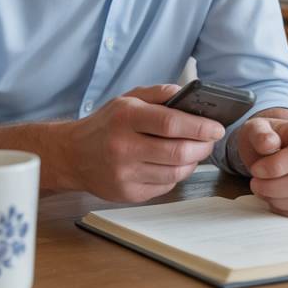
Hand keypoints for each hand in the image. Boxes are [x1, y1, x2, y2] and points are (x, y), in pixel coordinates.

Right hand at [64, 83, 224, 202]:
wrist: (71, 154)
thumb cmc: (105, 125)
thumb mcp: (127, 99)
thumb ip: (159, 93)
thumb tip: (189, 95)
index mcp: (125, 118)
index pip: (171, 123)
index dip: (200, 126)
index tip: (216, 128)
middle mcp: (123, 147)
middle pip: (178, 151)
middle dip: (203, 146)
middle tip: (210, 140)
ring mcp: (124, 174)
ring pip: (175, 173)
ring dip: (193, 162)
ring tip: (195, 151)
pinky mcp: (127, 193)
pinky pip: (164, 186)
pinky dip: (176, 175)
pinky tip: (174, 164)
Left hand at [237, 115, 287, 218]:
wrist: (276, 147)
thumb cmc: (268, 137)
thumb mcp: (257, 128)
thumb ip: (259, 133)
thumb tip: (269, 143)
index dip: (276, 167)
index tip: (255, 170)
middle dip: (274, 187)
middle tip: (255, 183)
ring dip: (278, 200)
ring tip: (262, 190)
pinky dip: (285, 209)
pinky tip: (272, 198)